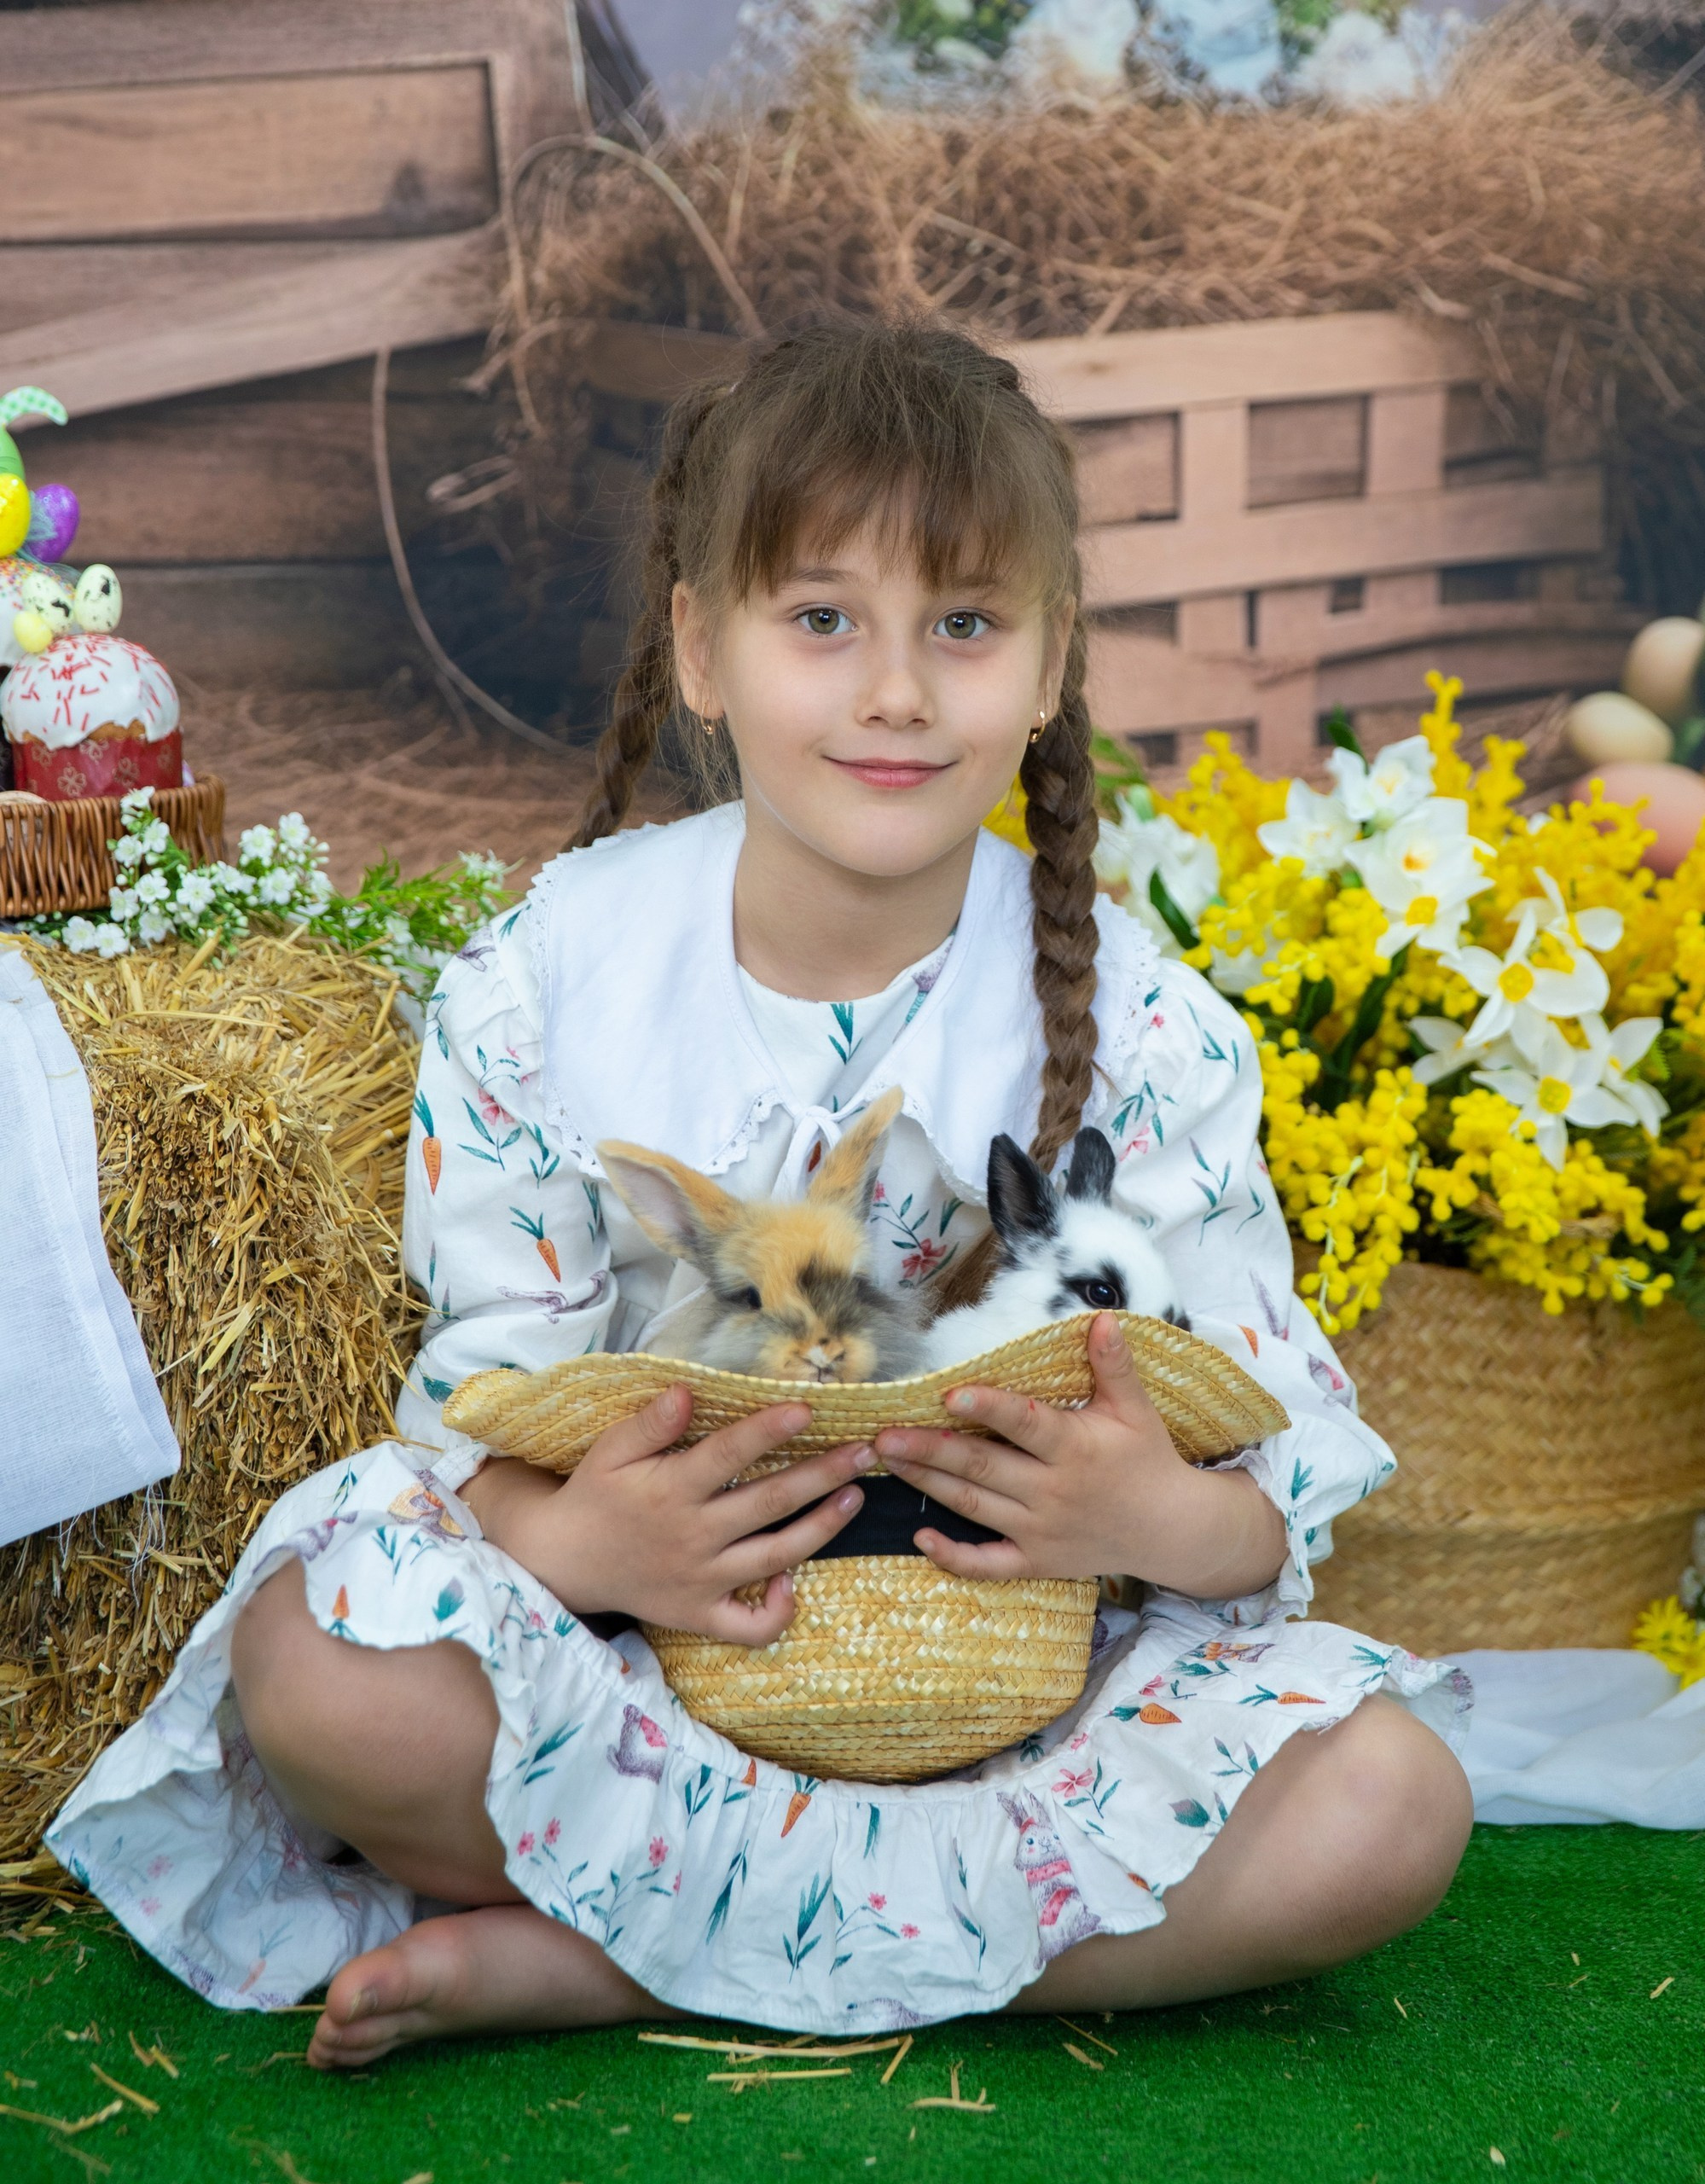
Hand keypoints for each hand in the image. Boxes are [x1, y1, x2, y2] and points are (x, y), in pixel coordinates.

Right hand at [462, 1387, 873, 1643]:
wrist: (565, 1562)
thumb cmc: (597, 1494)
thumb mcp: (611, 1450)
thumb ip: (650, 1423)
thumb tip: (686, 1392)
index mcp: (671, 1489)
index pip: (729, 1454)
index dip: (769, 1430)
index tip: (809, 1408)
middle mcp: (693, 1535)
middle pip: (770, 1503)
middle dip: (824, 1474)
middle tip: (865, 1451)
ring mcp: (701, 1579)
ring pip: (776, 1555)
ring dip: (823, 1527)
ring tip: (855, 1497)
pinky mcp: (700, 1614)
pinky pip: (750, 1626)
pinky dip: (778, 1610)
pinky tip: (794, 1579)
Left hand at [875, 1312, 1286, 1596]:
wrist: (1169, 1529)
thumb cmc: (1146, 1459)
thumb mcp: (1135, 1409)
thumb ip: (1113, 1365)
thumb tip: (1101, 1318)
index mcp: (1076, 1448)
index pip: (1025, 1424)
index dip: (988, 1408)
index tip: (948, 1394)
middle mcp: (1054, 1491)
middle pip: (984, 1467)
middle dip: (930, 1451)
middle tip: (883, 1437)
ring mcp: (1041, 1530)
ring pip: (975, 1507)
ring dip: (928, 1485)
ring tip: (889, 1463)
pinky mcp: (1037, 1561)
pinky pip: (989, 1565)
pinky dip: (954, 1557)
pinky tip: (920, 1538)